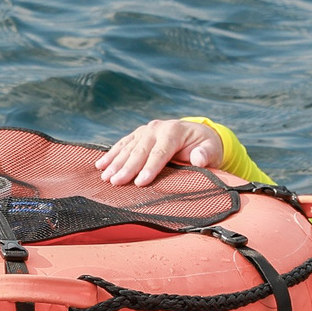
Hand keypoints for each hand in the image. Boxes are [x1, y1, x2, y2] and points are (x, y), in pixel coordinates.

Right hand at [95, 119, 221, 186]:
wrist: (197, 134)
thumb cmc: (205, 146)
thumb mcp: (212, 150)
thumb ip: (206, 154)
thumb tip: (198, 158)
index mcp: (174, 131)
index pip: (160, 151)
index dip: (150, 167)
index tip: (140, 182)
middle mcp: (157, 128)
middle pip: (140, 150)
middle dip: (127, 167)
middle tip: (116, 182)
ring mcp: (145, 130)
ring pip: (128, 148)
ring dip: (115, 163)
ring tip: (105, 178)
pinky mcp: (138, 135)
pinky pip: (122, 145)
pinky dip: (111, 155)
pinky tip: (100, 165)